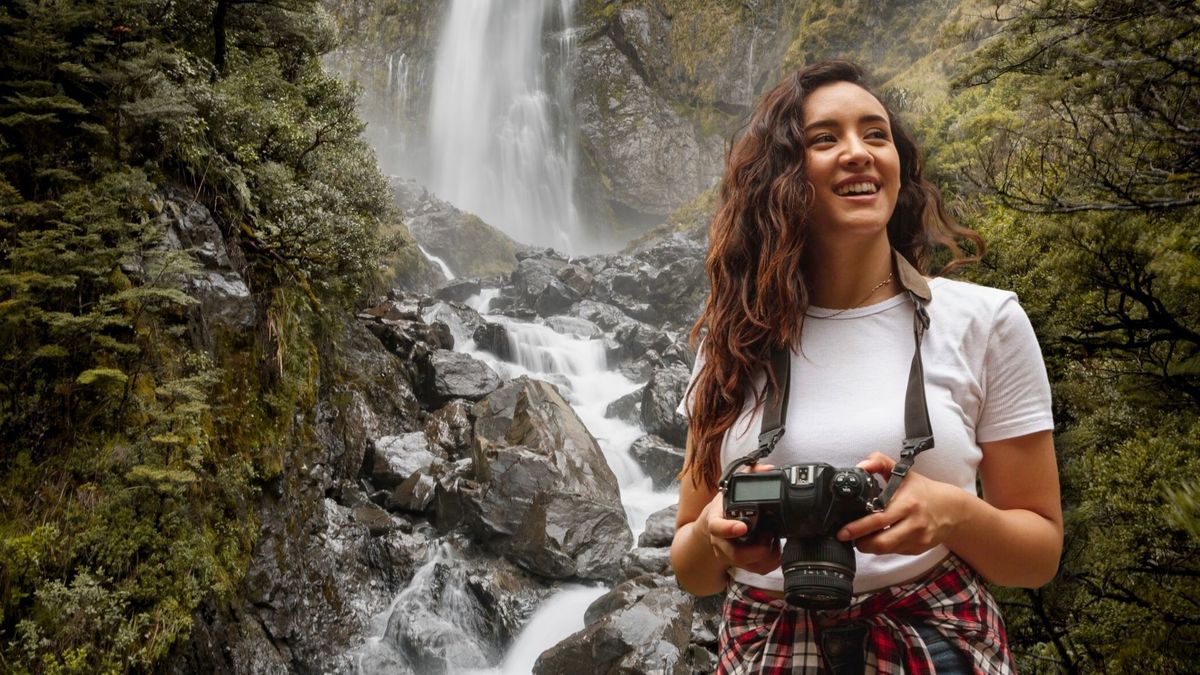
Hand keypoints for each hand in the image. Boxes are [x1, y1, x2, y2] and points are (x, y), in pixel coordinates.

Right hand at [699, 465, 780, 574]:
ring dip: (767, 556)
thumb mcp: (730, 488)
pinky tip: (775, 548)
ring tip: (775, 540)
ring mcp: (729, 556)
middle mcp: (720, 542)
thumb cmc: (722, 508)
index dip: (729, 528)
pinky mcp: (740, 565)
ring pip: (749, 565)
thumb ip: (748, 474)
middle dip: (758, 548)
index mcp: (715, 521)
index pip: (717, 527)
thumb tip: (767, 468)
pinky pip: (757, 570)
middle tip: (771, 535)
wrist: (710, 528)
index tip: (743, 527)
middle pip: (736, 554)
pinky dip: (771, 561)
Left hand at [836, 452, 966, 555]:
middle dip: (859, 543)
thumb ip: (880, 462)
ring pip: (886, 550)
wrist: (953, 510)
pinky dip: (883, 547)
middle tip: (846, 536)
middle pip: (881, 542)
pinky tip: (879, 537)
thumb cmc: (923, 490)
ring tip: (860, 537)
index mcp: (907, 503)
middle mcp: (913, 523)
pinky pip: (894, 552)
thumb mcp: (903, 472)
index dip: (858, 528)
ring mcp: (917, 539)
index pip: (878, 519)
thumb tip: (861, 466)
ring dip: (868, 547)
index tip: (843, 530)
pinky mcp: (918, 549)